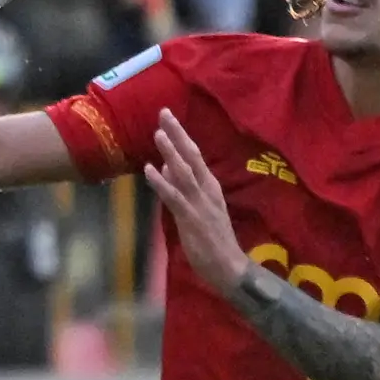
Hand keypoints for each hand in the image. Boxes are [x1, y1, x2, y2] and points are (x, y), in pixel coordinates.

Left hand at [142, 110, 250, 297]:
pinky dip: (161, 182)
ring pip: (183, 172)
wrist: (229, 266)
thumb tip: (166, 165)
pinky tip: (149, 170)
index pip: (195, 155)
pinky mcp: (191, 218)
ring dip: (170, 152)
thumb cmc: (214, 239)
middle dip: (178, 134)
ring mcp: (199, 203)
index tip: (170, 117)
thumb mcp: (200, 207)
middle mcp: (207, 190)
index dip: (182, 136)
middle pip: (191, 156)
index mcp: (210, 186)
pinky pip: (174, 196)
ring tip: (158, 134)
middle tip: (164, 112)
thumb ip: (183, 186)